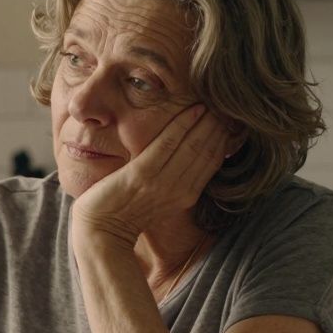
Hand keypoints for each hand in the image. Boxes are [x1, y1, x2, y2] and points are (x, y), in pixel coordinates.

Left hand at [70, 104, 233, 245]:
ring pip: (193, 145)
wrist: (101, 229)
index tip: (231, 120)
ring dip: (206, 122)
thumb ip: (175, 179)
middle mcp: (179, 190)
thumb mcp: (159, 197)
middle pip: (207, 151)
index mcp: (186, 196)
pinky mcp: (141, 174)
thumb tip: (186, 156)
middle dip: (220, 127)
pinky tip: (194, 109)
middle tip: (227, 105)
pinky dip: (182, 125)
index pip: (213, 162)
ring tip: (214, 103)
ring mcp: (161, 182)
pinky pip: (167, 144)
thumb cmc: (126, 211)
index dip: (225, 140)